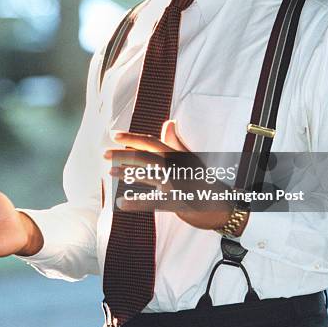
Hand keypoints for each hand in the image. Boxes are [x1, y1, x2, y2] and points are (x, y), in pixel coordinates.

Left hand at [105, 120, 240, 230]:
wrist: (222, 203)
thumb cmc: (203, 179)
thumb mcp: (190, 158)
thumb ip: (175, 143)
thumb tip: (168, 123)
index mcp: (177, 155)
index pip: (151, 142)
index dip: (132, 138)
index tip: (114, 135)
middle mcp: (175, 166)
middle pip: (145, 157)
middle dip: (123, 154)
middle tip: (105, 154)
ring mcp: (176, 184)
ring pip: (147, 175)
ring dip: (126, 173)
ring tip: (110, 172)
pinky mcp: (177, 202)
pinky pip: (152, 202)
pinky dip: (135, 202)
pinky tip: (120, 203)